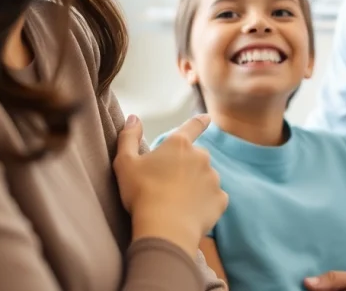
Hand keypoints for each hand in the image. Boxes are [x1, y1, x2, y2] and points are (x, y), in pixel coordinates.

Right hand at [113, 114, 228, 255]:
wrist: (164, 228)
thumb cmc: (141, 193)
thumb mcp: (125, 163)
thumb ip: (128, 137)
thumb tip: (133, 118)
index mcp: (179, 144)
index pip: (192, 126)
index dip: (199, 122)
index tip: (207, 117)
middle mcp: (201, 157)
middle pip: (195, 158)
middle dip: (186, 167)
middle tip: (168, 185)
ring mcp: (213, 178)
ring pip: (205, 178)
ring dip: (195, 185)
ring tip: (177, 203)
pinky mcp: (220, 199)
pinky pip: (214, 198)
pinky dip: (204, 203)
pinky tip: (191, 213)